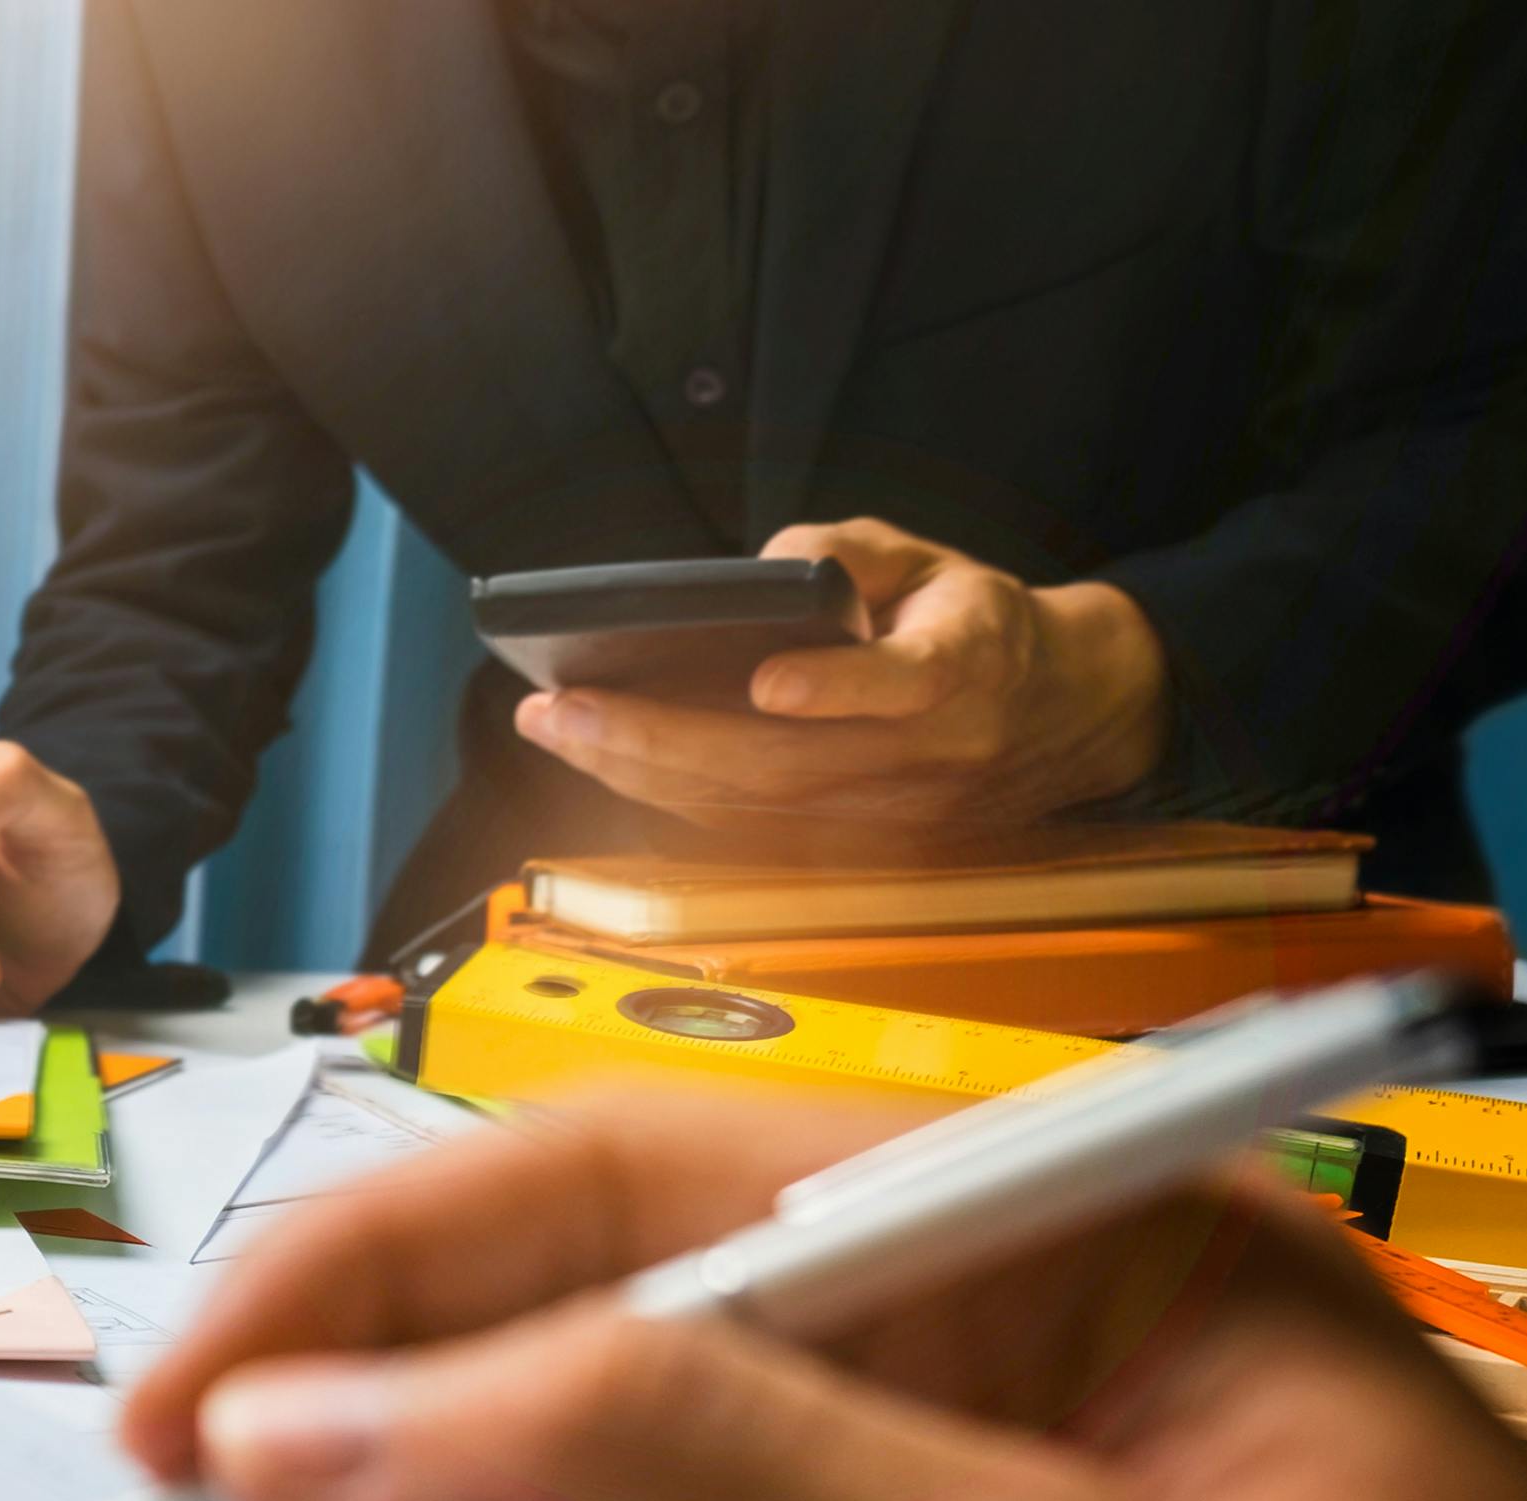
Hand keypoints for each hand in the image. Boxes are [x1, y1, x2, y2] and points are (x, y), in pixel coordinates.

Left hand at [511, 518, 1171, 829]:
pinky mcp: (850, 844)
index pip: (908, 685)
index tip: (770, 682)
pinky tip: (594, 758)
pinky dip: (663, 795)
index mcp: (966, 670)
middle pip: (783, 762)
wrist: (1054, 715)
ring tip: (552, 727)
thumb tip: (761, 569)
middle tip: (562, 707)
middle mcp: (922, 756)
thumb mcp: (932, 559)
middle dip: (660, 737)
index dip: (840, 688)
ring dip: (637, 771)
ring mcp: (882, 814)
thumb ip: (851, 550)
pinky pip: (743, 827)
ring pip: (748, 804)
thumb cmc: (971, 622)